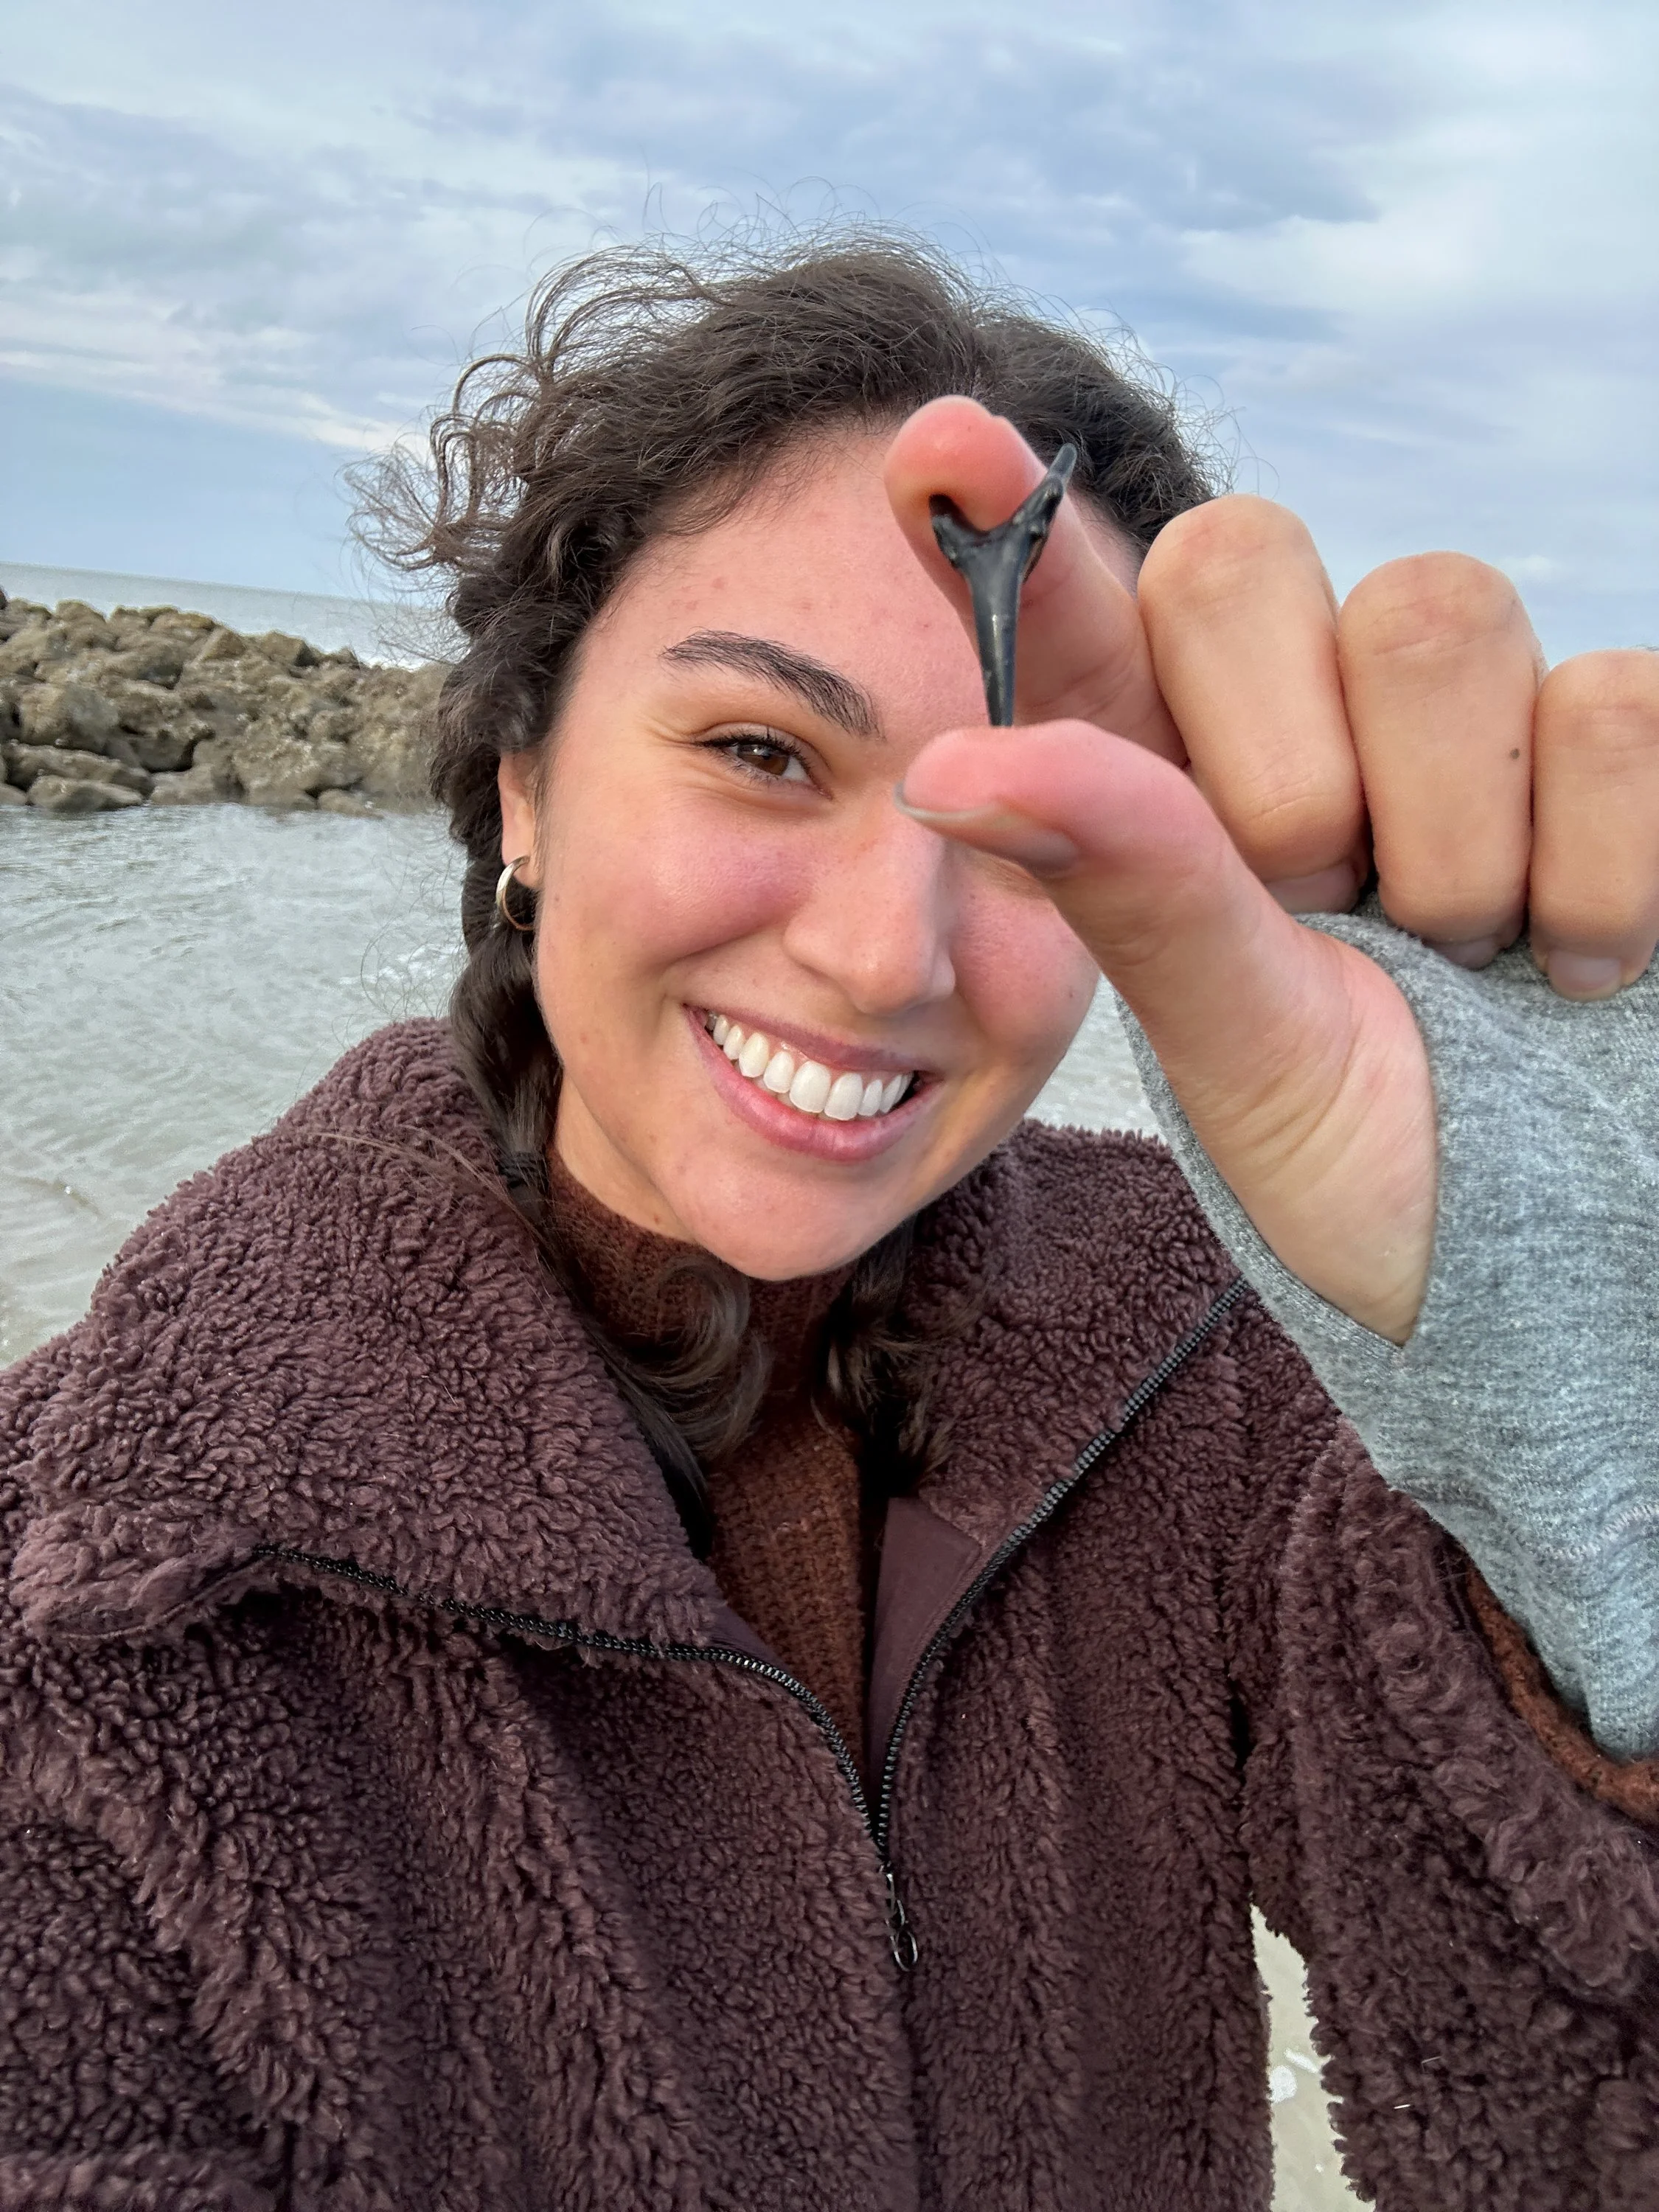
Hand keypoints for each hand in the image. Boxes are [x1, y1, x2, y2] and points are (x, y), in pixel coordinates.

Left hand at [885, 398, 1658, 1341]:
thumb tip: (946, 758)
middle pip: (1237, 557)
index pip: (1074, 630)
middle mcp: (1307, 728)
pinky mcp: (1620, 738)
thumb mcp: (1241, 1053)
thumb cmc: (1388, 1173)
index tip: (931, 444)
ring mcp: (1471, 721)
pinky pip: (1611, 703)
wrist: (1583, 1266)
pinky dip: (1601, 870)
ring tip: (1471, 961)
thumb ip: (1129, 887)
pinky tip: (1584, 962)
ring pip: (1433, 611)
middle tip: (1330, 911)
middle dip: (1279, 764)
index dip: (1008, 530)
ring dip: (1449, 837)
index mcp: (1173, 804)